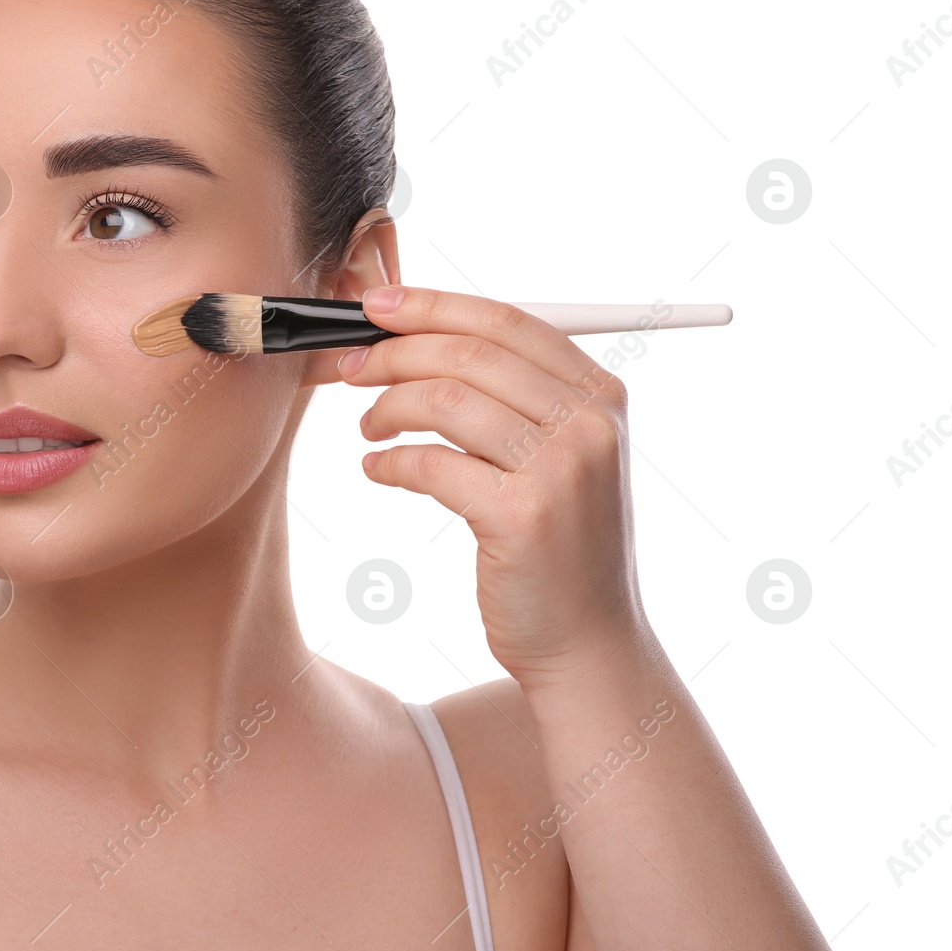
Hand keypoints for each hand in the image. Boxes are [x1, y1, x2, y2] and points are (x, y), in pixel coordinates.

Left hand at [336, 285, 650, 690]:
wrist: (589, 644)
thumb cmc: (558, 547)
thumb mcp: (559, 458)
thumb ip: (513, 398)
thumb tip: (421, 339)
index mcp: (600, 395)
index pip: (507, 321)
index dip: (433, 305)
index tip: (377, 306)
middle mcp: (590, 424)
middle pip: (470, 353)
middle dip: (396, 351)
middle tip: (350, 369)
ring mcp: (561, 470)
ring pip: (447, 400)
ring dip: (388, 406)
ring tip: (368, 427)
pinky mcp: (523, 518)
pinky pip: (432, 464)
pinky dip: (391, 461)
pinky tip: (379, 469)